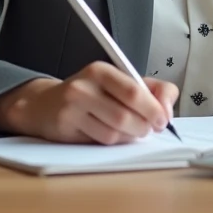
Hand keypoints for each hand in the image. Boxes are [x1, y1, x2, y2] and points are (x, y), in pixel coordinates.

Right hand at [0, 62, 178, 144]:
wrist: (45, 105)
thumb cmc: (91, 94)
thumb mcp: (119, 82)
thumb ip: (151, 89)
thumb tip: (167, 107)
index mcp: (102, 70)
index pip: (133, 91)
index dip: (153, 108)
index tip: (163, 119)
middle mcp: (85, 86)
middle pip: (125, 115)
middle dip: (144, 126)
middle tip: (149, 129)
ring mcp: (72, 107)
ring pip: (114, 132)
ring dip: (129, 136)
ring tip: (129, 130)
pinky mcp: (66, 127)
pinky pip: (100, 142)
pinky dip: (112, 142)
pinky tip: (109, 133)